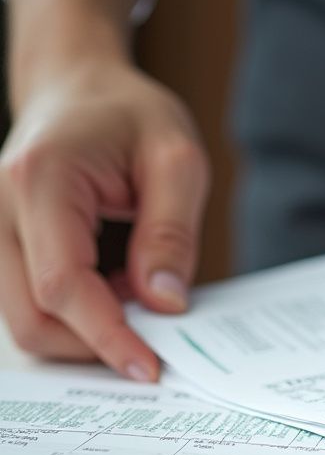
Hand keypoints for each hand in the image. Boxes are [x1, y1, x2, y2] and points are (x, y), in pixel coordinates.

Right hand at [0, 60, 208, 378]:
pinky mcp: (4, 248)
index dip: (106, 336)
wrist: (79, 86)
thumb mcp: (177, 159)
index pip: (62, 286)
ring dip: (87, 332)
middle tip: (158, 340)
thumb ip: (172, 232)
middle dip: (96, 346)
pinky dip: (78, 316)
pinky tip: (118, 289)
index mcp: (40, 181)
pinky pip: (32, 305)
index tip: (149, 368)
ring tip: (140, 297)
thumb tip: (165, 303)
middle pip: (32, 319)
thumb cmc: (129, 115)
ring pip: (26, 321)